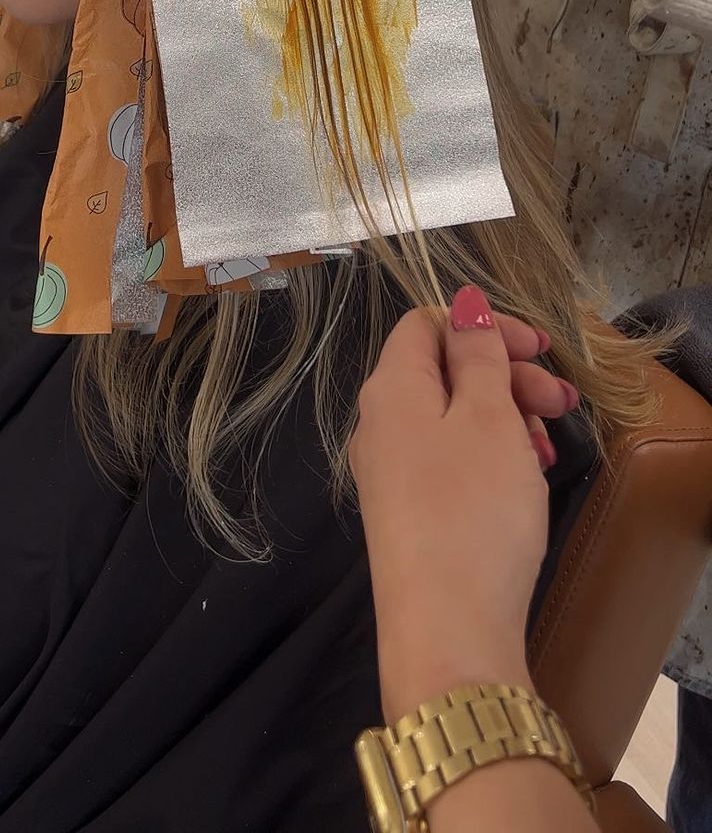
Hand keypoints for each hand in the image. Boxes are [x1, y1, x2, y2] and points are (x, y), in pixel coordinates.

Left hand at [350, 290, 554, 721]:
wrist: (449, 633)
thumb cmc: (473, 511)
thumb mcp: (488, 419)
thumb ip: (478, 355)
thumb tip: (464, 305)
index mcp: (391, 388)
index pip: (427, 323)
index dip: (485, 326)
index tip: (541, 352)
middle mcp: (377, 424)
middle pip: (443, 370)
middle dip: (506, 375)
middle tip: (561, 405)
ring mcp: (389, 474)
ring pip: (451, 418)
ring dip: (505, 418)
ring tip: (550, 448)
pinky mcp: (408, 516)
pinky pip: (449, 461)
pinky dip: (490, 457)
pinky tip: (524, 480)